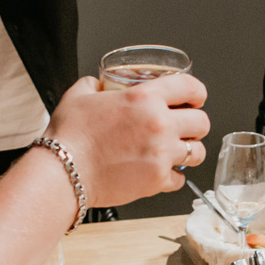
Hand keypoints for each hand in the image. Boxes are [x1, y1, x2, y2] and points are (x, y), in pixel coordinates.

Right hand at [45, 72, 210, 207]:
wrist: (62, 173)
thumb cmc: (69, 136)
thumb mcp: (79, 95)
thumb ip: (94, 85)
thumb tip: (99, 84)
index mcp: (145, 98)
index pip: (190, 88)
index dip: (197, 92)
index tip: (195, 98)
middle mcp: (159, 124)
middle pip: (202, 122)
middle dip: (195, 124)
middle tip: (184, 127)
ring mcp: (161, 154)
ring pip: (198, 152)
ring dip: (190, 150)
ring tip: (177, 151)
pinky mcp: (157, 180)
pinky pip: (180, 179)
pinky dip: (172, 177)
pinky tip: (159, 172)